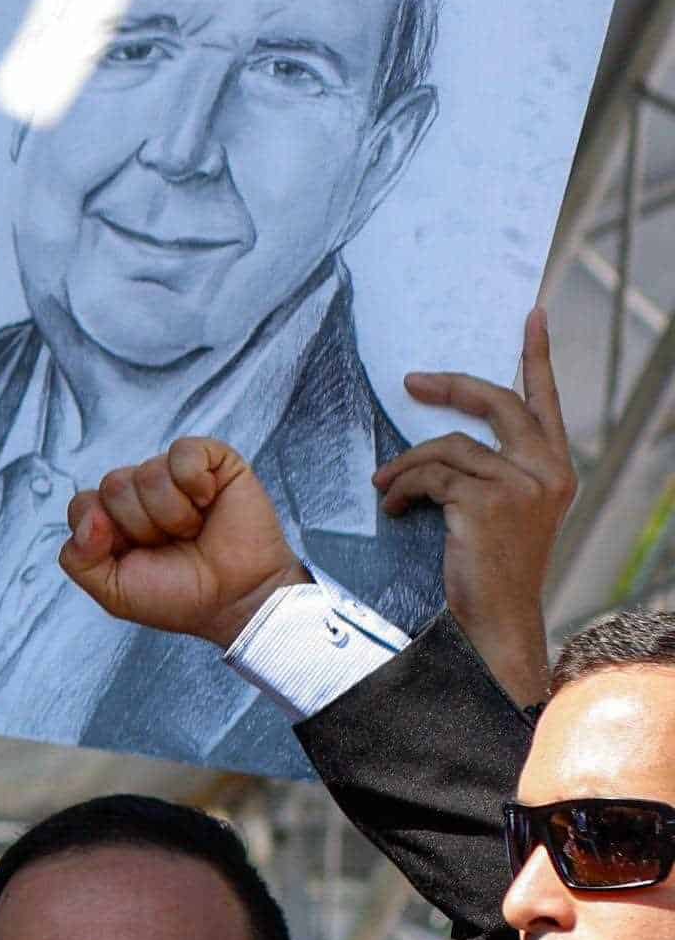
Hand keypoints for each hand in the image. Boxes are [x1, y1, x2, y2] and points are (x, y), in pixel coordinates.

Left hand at [60, 436, 302, 646]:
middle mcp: (141, 494)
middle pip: (113, 485)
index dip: (105, 533)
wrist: (234, 600)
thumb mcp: (112, 592)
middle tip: (170, 545)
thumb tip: (90, 518)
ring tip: (193, 530)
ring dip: (172, 514)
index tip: (134, 555)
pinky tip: (208, 502)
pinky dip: (195, 482)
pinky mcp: (213, 462)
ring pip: (148, 473)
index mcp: (113, 521)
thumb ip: (78, 560)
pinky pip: (184, 452)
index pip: (83, 504)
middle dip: (141, 526)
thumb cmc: (180, 596)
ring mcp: (175, 476)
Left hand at [389, 306, 574, 706]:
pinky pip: (431, 475)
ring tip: (383, 485)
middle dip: (451, 386)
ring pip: (449, 446)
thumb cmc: (486, 573)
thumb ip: (488, 473)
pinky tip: (392, 509)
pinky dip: (402, 488)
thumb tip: (447, 443)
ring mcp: (521, 485)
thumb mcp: (498, 514)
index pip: (544, 402)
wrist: (494, 624)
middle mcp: (548, 471)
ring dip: (406, 463)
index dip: (536, 357)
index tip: (533, 315)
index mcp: (555, 470)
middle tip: (412, 379)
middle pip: (497, 403)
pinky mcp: (487, 503)